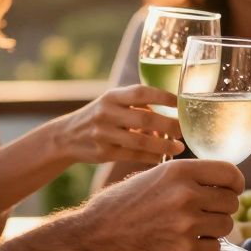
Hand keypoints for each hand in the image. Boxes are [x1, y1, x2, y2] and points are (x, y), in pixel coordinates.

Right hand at [53, 85, 183, 164]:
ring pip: (140, 141)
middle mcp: (107, 113)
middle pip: (145, 119)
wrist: (66, 136)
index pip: (141, 92)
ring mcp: (104, 134)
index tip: (181, 103)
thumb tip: (171, 109)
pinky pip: (133, 155)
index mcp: (112, 96)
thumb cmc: (100, 116)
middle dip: (169, 125)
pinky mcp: (103, 153)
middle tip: (183, 130)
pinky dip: (150, 157)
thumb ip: (137, 104)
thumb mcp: (112, 102)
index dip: (163, 97)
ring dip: (163, 145)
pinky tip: (162, 158)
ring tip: (179, 147)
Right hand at [76, 159, 242, 250]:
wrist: (93, 238)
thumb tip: (217, 184)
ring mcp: (186, 223)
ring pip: (225, 225)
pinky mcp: (183, 250)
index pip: (230, 173)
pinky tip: (186, 243)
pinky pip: (213, 247)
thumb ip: (184, 179)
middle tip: (206, 214)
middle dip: (222, 209)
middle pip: (231, 201)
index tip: (232, 190)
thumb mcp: (152, 178)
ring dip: (214, 229)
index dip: (235, 183)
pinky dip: (204, 247)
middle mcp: (186, 193)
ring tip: (192, 229)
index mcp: (179, 170)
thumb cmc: (119, 207)